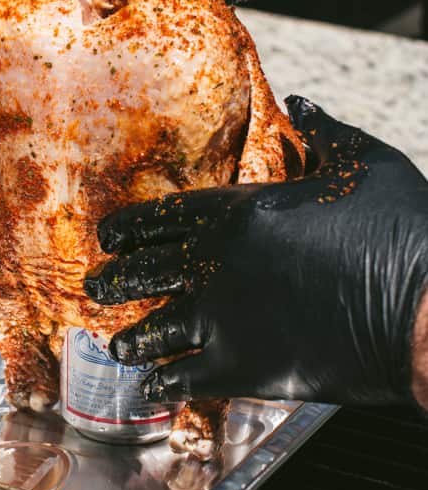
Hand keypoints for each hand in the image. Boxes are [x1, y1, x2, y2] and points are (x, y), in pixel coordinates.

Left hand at [84, 97, 427, 407]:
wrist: (426, 306)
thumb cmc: (400, 230)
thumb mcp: (363, 163)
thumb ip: (322, 132)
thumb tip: (300, 105)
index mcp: (239, 212)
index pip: (164, 217)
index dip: (130, 228)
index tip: (109, 237)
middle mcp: (216, 263)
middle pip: (145, 271)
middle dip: (113, 280)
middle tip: (96, 287)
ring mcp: (223, 317)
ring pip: (155, 329)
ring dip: (132, 338)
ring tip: (119, 345)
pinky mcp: (241, 366)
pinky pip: (183, 376)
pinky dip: (164, 381)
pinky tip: (155, 384)